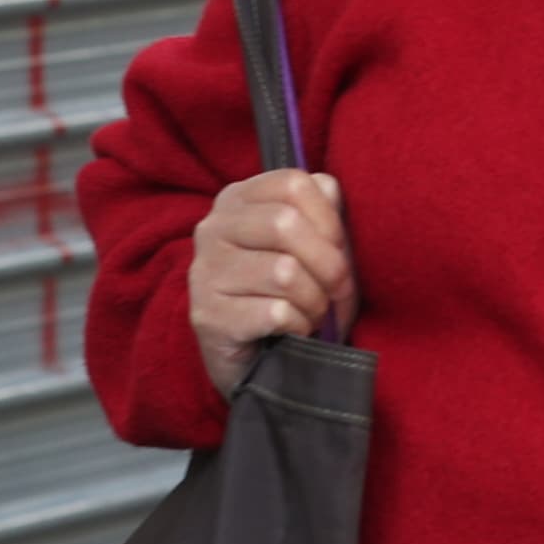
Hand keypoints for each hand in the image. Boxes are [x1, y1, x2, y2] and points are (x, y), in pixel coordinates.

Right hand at [187, 170, 355, 393]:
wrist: (257, 360)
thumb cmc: (292, 293)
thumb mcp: (312, 246)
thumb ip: (323, 211)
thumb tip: (331, 188)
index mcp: (237, 200)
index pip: (293, 183)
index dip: (330, 218)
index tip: (340, 249)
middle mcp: (212, 229)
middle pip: (286, 223)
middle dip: (329, 264)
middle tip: (337, 290)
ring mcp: (203, 273)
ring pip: (284, 272)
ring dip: (316, 300)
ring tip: (313, 312)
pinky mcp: (207, 316)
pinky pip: (275, 312)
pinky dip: (300, 324)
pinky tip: (294, 330)